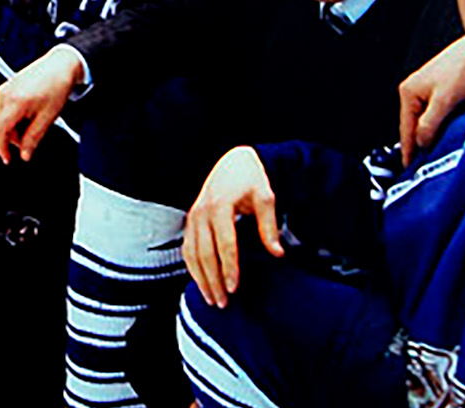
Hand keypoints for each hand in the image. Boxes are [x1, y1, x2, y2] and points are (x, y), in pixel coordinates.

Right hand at [0, 47, 83, 163]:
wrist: (61, 65)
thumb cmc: (57, 86)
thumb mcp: (47, 118)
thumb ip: (33, 138)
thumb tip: (25, 154)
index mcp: (14, 102)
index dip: (2, 148)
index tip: (8, 159)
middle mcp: (5, 94)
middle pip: (0, 126)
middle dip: (13, 137)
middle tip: (30, 140)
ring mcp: (5, 88)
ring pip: (2, 118)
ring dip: (14, 127)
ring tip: (33, 123)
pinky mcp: (8, 86)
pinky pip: (5, 108)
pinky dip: (14, 117)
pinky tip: (29, 114)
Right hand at [183, 146, 282, 308]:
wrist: (233, 163)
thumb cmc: (251, 180)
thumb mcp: (265, 198)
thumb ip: (268, 226)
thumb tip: (277, 253)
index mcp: (220, 205)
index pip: (224, 244)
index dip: (229, 268)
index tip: (235, 288)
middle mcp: (202, 212)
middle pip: (204, 253)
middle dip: (213, 280)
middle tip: (223, 302)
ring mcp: (193, 217)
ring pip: (191, 254)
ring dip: (200, 279)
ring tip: (212, 299)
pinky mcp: (190, 222)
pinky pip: (187, 249)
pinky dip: (193, 268)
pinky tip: (202, 283)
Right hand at [399, 35, 464, 166]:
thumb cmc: (464, 67)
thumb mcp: (445, 100)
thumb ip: (430, 123)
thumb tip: (421, 143)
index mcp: (409, 92)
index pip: (405, 129)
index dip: (409, 151)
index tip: (411, 169)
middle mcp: (416, 90)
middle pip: (415, 126)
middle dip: (421, 145)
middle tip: (427, 167)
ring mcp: (430, 90)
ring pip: (428, 121)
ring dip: (434, 136)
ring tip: (439, 155)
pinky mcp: (445, 90)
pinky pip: (439, 115)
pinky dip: (443, 127)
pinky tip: (451, 136)